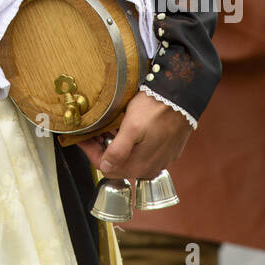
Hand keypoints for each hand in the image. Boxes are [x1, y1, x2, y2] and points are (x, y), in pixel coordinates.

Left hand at [76, 92, 190, 181]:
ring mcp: (160, 160)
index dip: (91, 152)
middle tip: (94, 129)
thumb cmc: (157, 108)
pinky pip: (143, 151)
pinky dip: (131, 142)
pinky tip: (126, 127)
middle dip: (102, 147)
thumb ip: (118, 150)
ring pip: (129, 157)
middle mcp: (150, 168)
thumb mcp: (132, 127)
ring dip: (116, 144)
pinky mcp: (167, 150)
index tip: (82, 137)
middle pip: (117, 163)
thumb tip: (104, 167)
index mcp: (140, 166)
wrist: (182, 96)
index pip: (105, 167)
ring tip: (108, 126)